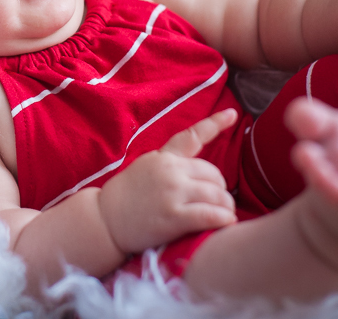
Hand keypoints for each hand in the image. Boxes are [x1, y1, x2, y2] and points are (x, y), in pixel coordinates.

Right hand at [97, 108, 238, 254]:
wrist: (104, 221)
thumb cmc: (125, 198)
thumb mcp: (146, 168)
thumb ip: (170, 164)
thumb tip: (195, 170)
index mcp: (164, 157)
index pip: (192, 136)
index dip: (215, 123)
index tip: (233, 114)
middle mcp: (170, 171)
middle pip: (214, 174)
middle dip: (221, 188)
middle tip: (218, 202)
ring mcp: (173, 193)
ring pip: (217, 195)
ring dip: (226, 206)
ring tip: (224, 214)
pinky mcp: (174, 217)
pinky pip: (211, 215)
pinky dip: (223, 219)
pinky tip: (226, 223)